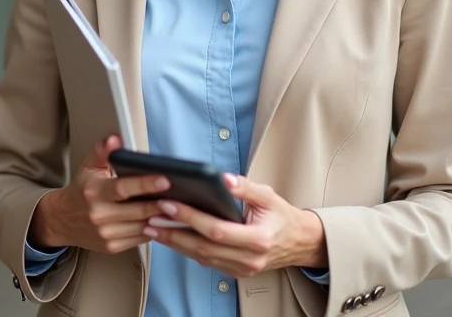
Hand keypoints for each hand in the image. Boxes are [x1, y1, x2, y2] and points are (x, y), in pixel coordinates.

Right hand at [29, 135, 170, 254]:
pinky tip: (163, 220)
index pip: (124, 188)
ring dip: (161, 218)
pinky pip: (140, 238)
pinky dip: (154, 229)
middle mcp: (100, 215)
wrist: (63, 220)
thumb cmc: (82, 190)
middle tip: (181, 196)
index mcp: (95, 192)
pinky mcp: (112, 246)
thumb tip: (115, 139)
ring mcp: (106, 234)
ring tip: (177, 207)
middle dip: (161, 203)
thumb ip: (103, 152)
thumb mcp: (89, 168)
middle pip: (138, 210)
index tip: (166, 179)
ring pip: (142, 226)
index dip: (146, 184)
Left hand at [143, 173, 327, 278]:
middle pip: (204, 248)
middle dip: (174, 233)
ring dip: (176, 243)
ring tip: (154, 228)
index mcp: (258, 238)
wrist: (299, 242)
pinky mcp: (236, 273)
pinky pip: (208, 262)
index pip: (216, 230)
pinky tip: (173, 237)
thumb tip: (223, 179)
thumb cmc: (282, 217)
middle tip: (152, 218)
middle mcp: (250, 258)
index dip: (191, 218)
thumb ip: (245, 187)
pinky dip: (188, 249)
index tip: (170, 205)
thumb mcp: (268, 195)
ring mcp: (243, 269)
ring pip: (202, 258)